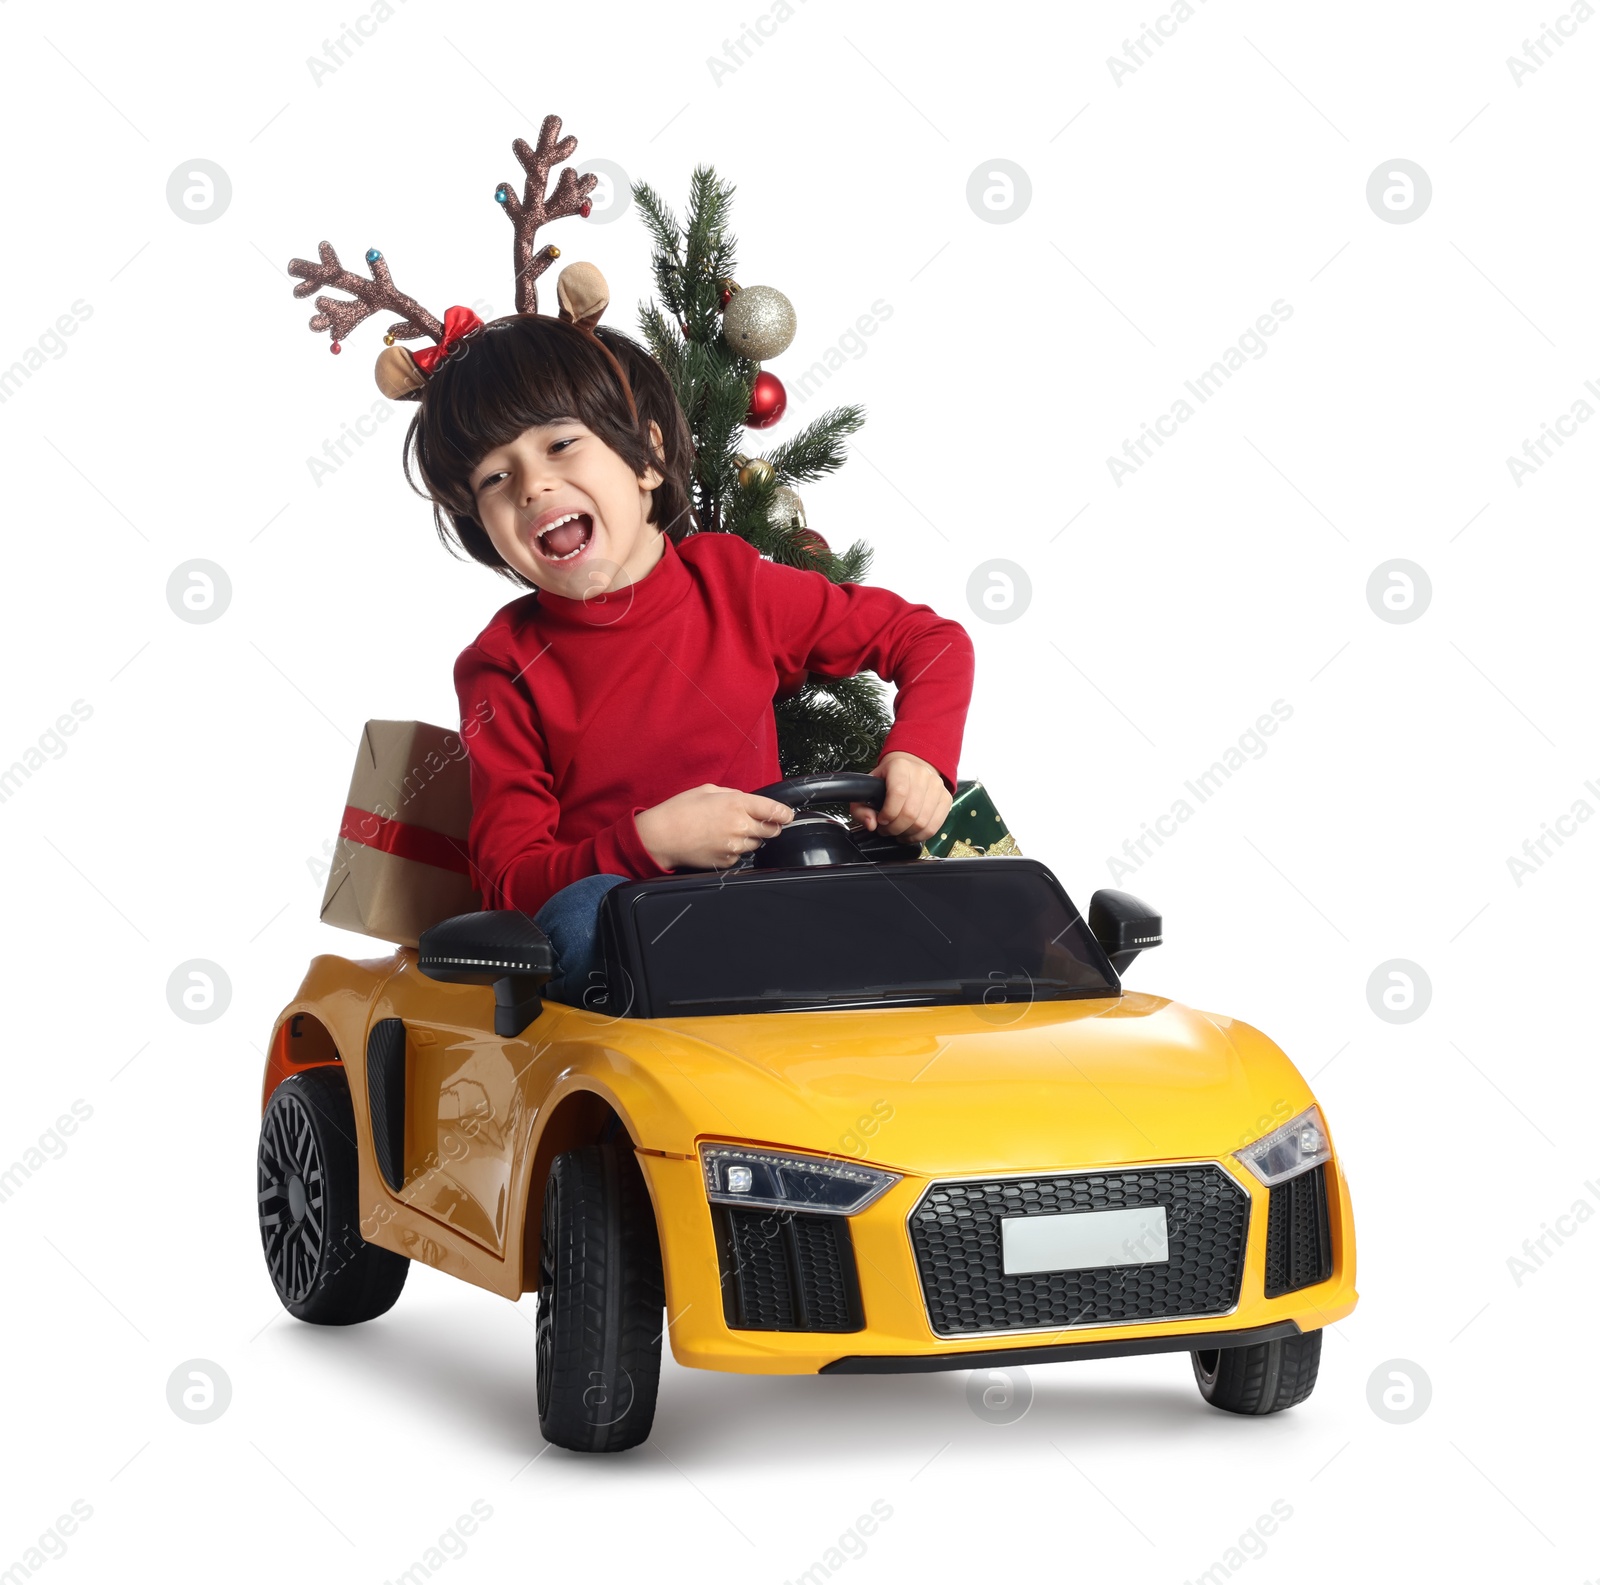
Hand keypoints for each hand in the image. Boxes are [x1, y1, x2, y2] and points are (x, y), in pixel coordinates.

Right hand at [635, 784, 793, 871]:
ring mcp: (735, 847)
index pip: (775, 811)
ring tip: (728, 831)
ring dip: (750, 838)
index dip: (785, 813)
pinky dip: (735, 850)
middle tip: (757, 822)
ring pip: (757, 844)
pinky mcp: (727, 861)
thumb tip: (748, 801)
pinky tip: (718, 842)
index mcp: (737, 804)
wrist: (661, 837)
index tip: (787, 815)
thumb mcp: (708, 790)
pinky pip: (741, 856)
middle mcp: (740, 826)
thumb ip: (734, 794)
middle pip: (772, 831)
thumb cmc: (680, 811)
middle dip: (769, 826)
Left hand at [850, 752, 950, 842]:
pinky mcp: (946, 798)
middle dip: (895, 828)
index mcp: (900, 766)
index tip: (881, 820)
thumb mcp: (868, 788)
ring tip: (897, 832)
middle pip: (911, 812)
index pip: (898, 793)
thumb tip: (871, 824)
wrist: (910, 768)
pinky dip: (920, 836)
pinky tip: (910, 834)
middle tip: (887, 830)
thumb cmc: (887, 780)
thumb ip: (861, 808)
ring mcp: (937, 786)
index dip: (888, 813)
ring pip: (923, 822)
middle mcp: (921, 774)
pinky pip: (934, 826)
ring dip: (907, 834)